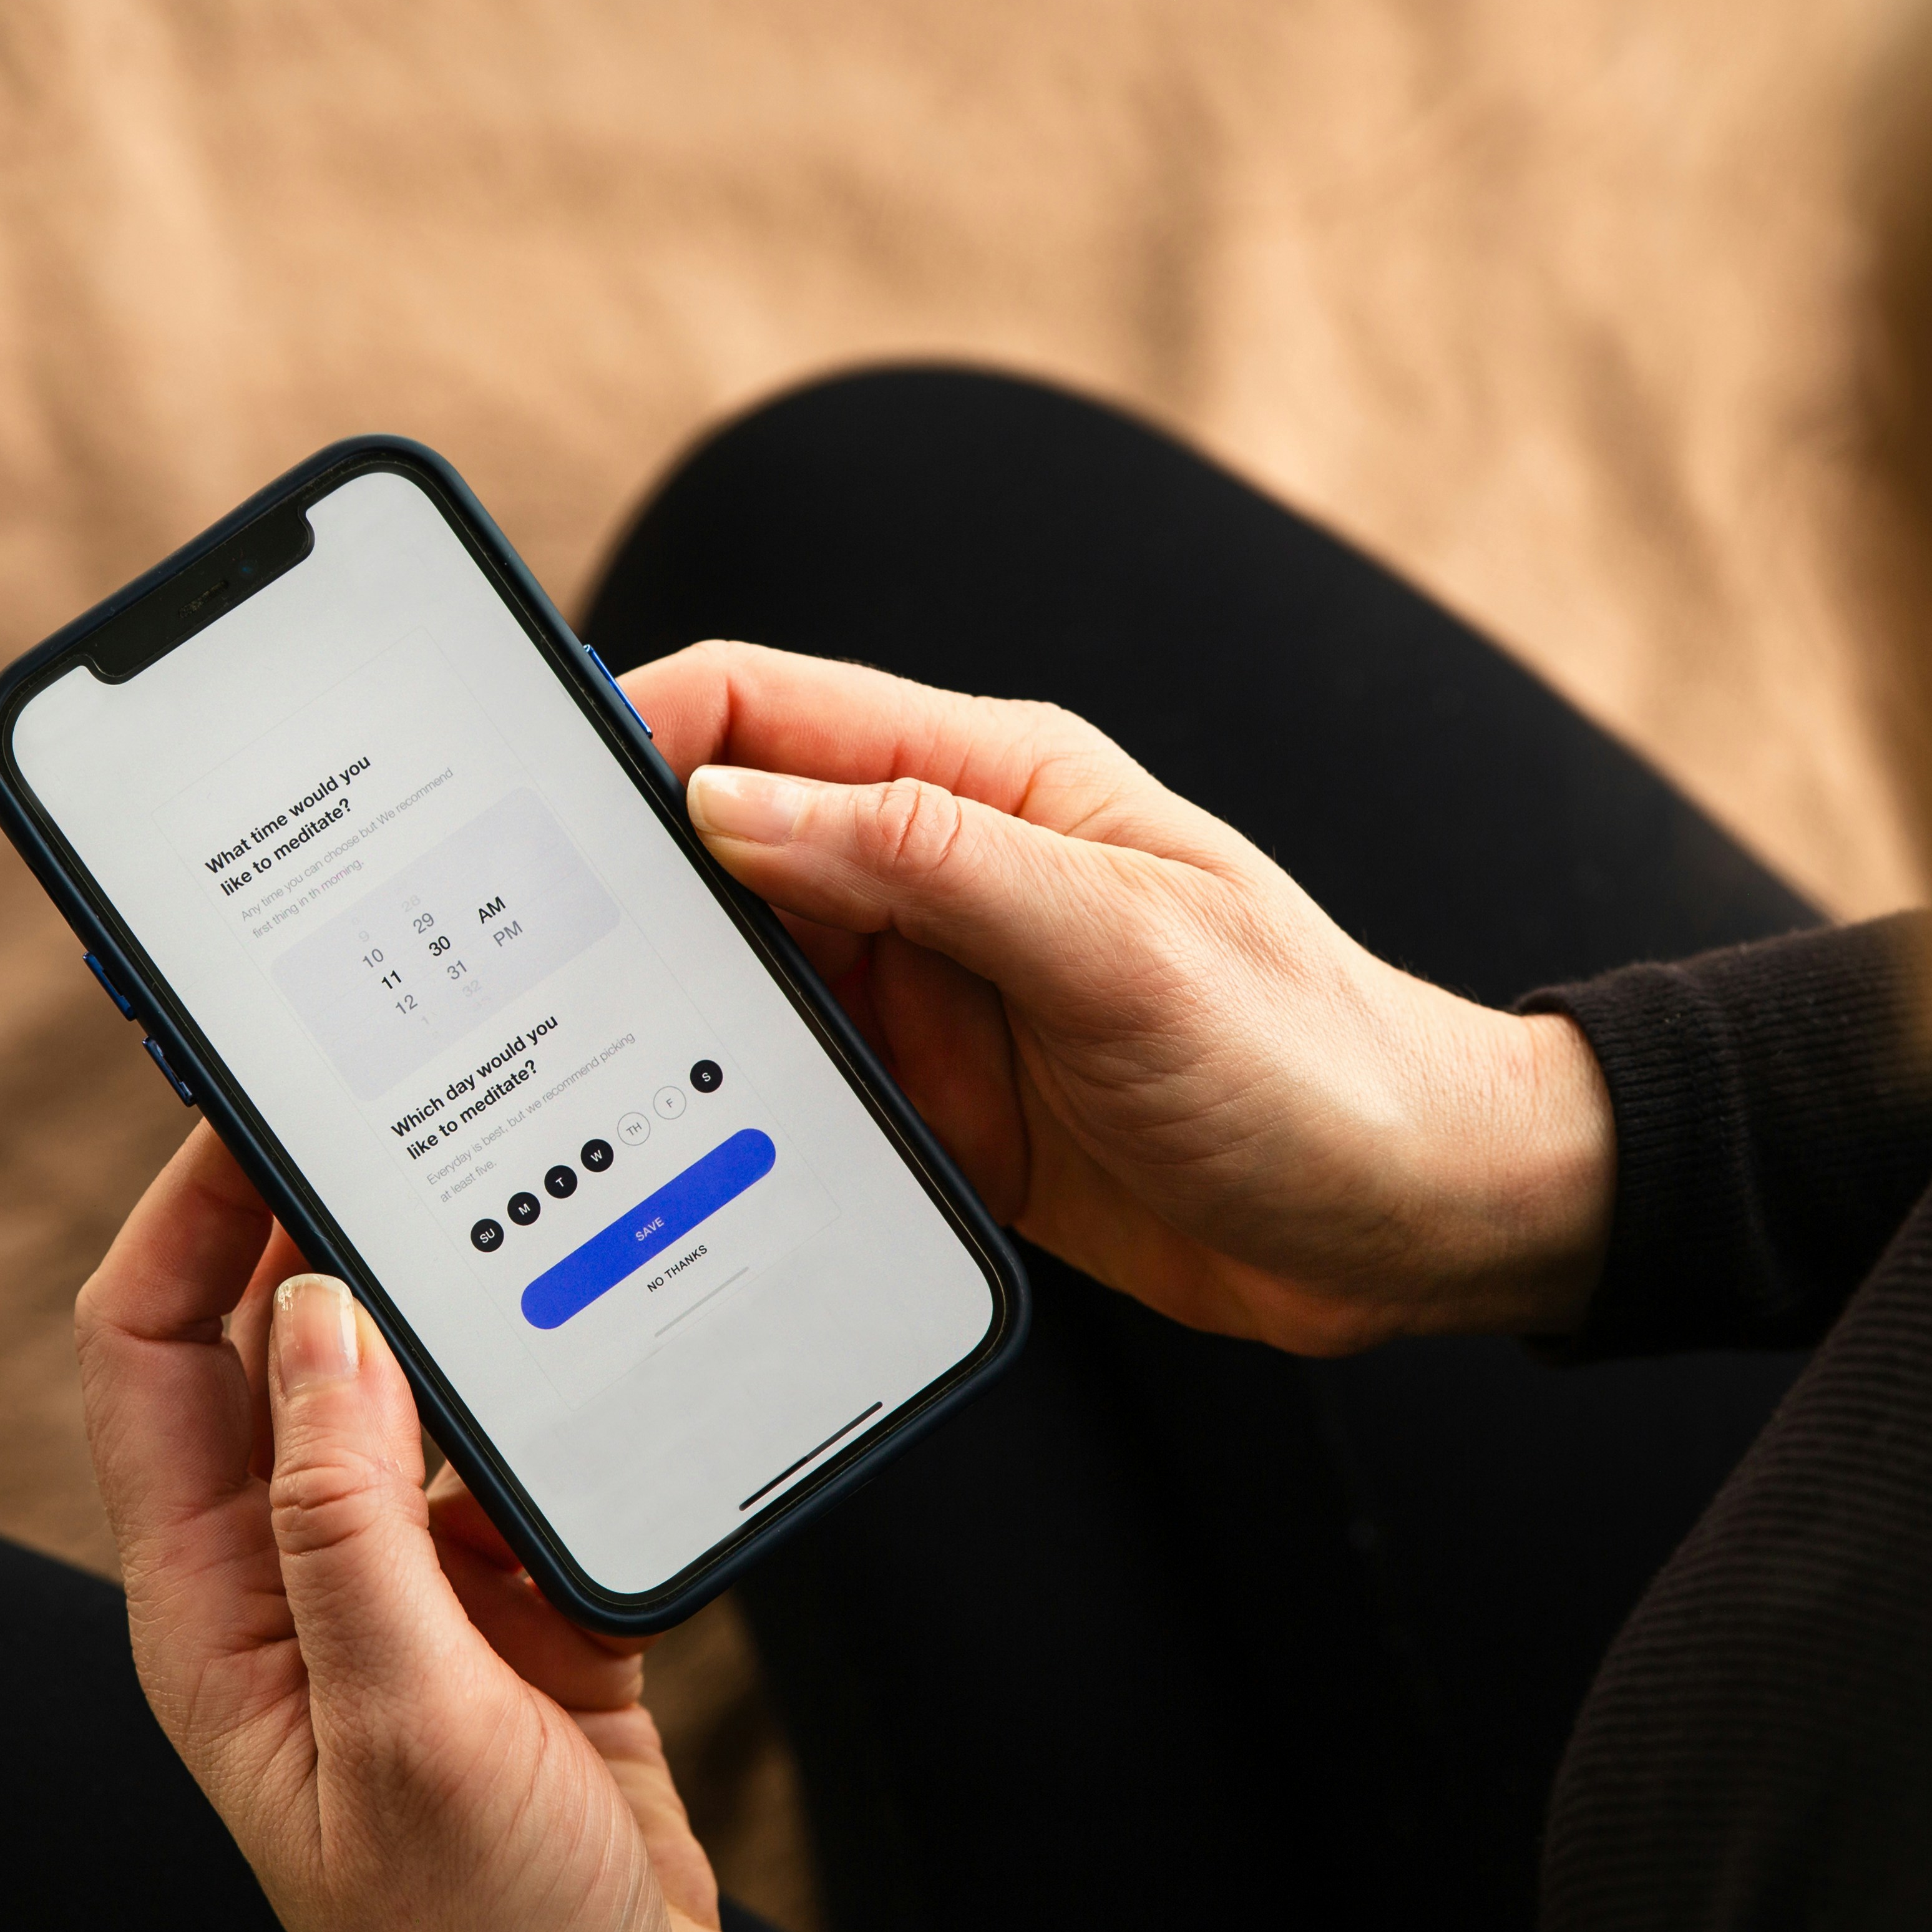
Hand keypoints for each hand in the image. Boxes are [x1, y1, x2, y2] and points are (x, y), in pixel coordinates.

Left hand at [76, 1123, 737, 1931]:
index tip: (256, 1105)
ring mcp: (412, 1596)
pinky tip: (611, 1364)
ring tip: (519, 1214)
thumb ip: (350, 1519)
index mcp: (213, 1609)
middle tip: (403, 1114)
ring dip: (462, 1310)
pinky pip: (529, 1462)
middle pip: (277, 1347)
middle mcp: (296, 1583)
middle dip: (326, 1225)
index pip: (148, 1357)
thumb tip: (315, 1315)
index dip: (183, 1219)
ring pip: (414, 1392)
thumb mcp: (403, 1727)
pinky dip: (565, 1404)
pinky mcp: (522, 1613)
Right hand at [618, 640, 1615, 1351]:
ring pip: (748, 966)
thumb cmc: (1310, 1058)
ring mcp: (939, 993)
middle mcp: (948, 875)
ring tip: (573, 1044)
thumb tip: (727, 803)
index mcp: (992, 784)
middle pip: (731, 837)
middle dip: (626, 870)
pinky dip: (735, 1097)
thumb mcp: (1115, 944)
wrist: (1415, 1222)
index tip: (535, 787)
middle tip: (516, 939)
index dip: (641, 724)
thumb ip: (924, 860)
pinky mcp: (939, 1105)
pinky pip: (799, 1081)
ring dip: (674, 996)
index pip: (768, 709)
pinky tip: (677, 1134)